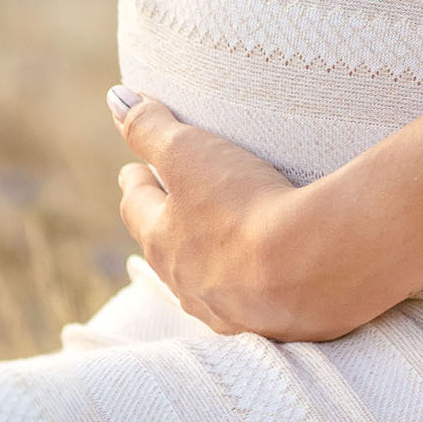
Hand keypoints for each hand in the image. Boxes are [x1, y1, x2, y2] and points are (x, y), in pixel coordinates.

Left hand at [110, 90, 365, 339]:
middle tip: (162, 206)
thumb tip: (114, 99)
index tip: (132, 171)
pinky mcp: (268, 322)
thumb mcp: (189, 154)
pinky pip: (244, 305)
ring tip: (205, 249)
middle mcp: (187, 280)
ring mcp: (227, 306)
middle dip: (160, 224)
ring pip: (199, 283)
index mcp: (164, 239)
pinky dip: (241, 289)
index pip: (138, 207)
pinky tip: (252, 287)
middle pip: (164, 249)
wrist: (307, 269)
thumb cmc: (242, 205)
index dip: (136, 185)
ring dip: (197, 262)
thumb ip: (151, 127)